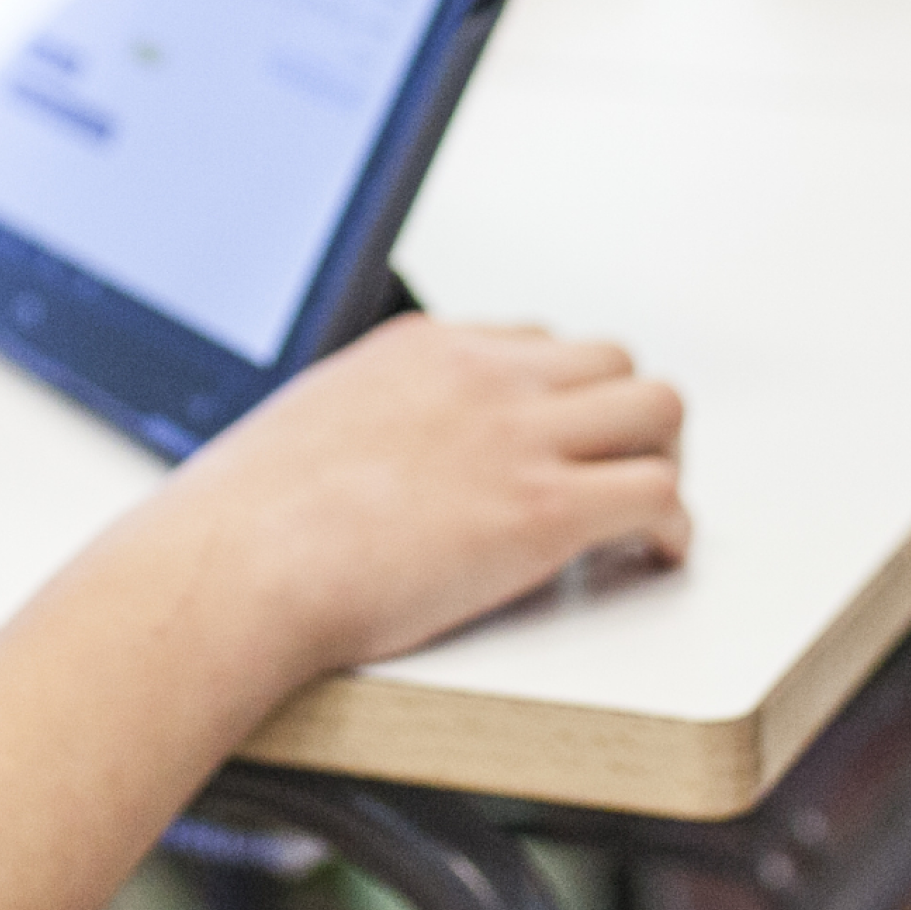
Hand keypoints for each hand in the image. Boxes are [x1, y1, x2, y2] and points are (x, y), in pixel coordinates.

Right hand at [125, 317, 690, 685]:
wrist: (237, 568)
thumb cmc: (248, 522)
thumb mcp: (307, 426)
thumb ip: (363, 425)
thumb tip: (367, 463)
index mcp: (421, 350)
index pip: (533, 342)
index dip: (556, 398)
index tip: (556, 440)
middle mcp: (482, 376)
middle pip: (614, 361)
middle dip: (624, 419)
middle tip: (616, 474)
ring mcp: (518, 437)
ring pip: (658, 408)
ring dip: (661, 458)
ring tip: (646, 510)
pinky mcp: (544, 510)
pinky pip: (659, 494)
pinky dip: (673, 527)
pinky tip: (656, 554)